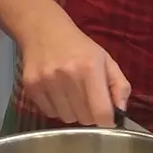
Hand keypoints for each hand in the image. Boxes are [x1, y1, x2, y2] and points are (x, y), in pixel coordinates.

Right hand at [16, 12, 130, 126]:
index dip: (107, 120)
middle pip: (84, 119)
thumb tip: (121, 112)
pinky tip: (58, 92)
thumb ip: (120, 86)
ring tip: (73, 94)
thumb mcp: (107, 61)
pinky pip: (49, 114)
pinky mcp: (31, 88)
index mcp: (90, 69)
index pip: (101, 112)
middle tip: (89, 99)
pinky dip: (57, 109)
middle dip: (90, 114)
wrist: (44, 31)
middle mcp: (67, 76)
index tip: (108, 118)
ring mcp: (46, 83)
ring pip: (66, 118)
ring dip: (73, 112)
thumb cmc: (80, 47)